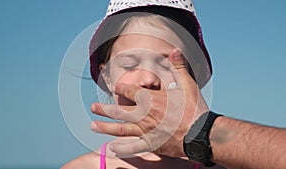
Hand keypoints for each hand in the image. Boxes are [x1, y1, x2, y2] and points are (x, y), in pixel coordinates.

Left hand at [90, 48, 208, 156]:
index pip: (129, 91)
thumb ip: (178, 66)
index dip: (122, 87)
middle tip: (93, 107)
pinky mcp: (151, 144)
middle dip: (104, 109)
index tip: (116, 86)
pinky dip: (122, 148)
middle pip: (118, 111)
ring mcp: (145, 130)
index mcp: (150, 99)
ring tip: (92, 125)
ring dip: (105, 127)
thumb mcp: (187, 84)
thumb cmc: (194, 108)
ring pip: (120, 128)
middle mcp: (143, 114)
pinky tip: (112, 148)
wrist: (201, 133)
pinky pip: (132, 147)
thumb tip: (174, 50)